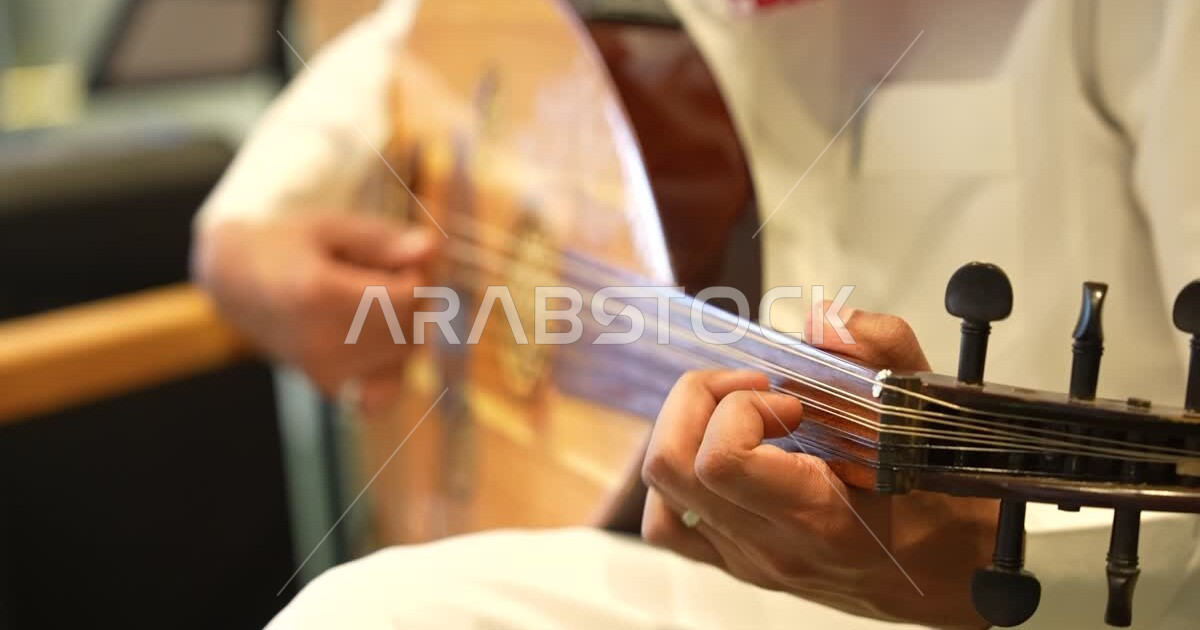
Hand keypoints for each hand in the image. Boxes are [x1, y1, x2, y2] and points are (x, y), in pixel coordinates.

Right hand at [192, 214, 435, 412]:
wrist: (236, 281)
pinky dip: (391, 363)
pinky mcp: (326, 385)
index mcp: (320, 295)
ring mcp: (322, 368)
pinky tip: (373, 339)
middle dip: (411, 301)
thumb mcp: (330, 227)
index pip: (409, 296)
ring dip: (403, 328)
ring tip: (367, 301)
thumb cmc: (288, 244)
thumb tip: (434, 249)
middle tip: (379, 276)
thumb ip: (382, 239)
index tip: (392, 257)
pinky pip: (385, 387)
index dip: (414, 273)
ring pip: (404, 356)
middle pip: (409, 327)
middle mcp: (320, 340)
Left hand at [640, 305, 996, 629]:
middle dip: (697, 402)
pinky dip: (677, 479)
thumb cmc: (945, 504)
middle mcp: (770, 545)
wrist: (955, 579)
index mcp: (815, 516)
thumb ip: (884, 354)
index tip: (785, 397)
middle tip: (749, 389)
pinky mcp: (737, 562)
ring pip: (659, 496)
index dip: (739, 409)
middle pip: (670, 466)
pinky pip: (669, 524)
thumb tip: (825, 320)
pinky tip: (717, 452)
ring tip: (734, 416)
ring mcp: (746, 558)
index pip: (721, 461)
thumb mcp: (932, 416)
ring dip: (683, 435)